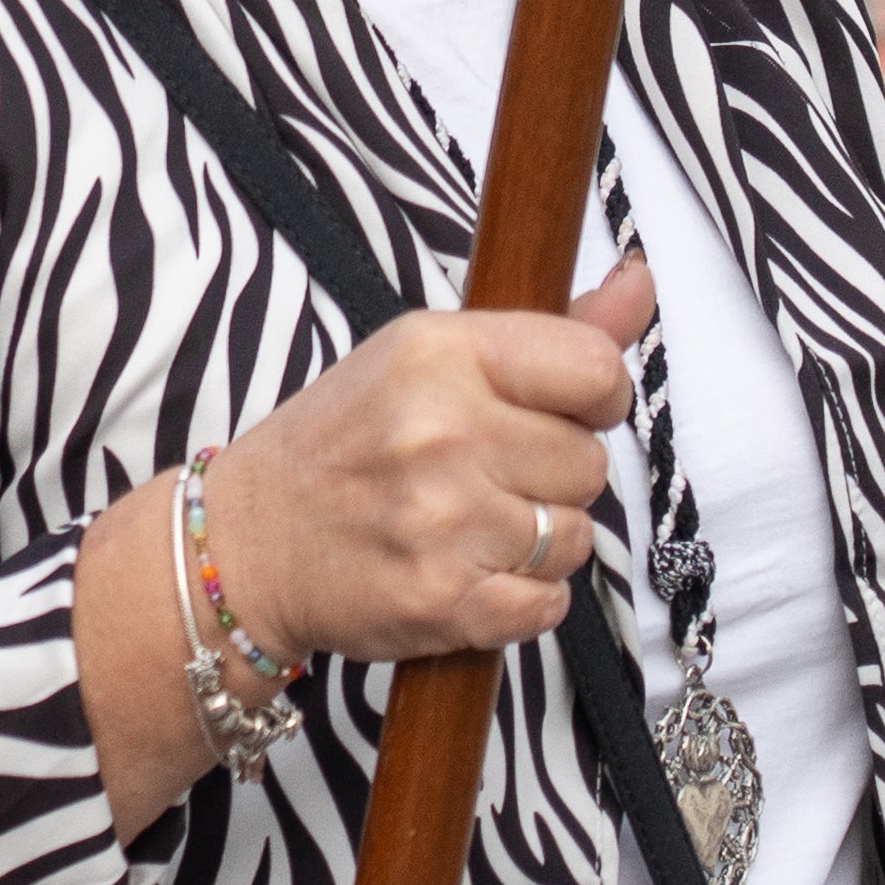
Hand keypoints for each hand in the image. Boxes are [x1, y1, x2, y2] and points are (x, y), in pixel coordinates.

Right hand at [197, 254, 657, 670]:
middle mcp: (440, 431)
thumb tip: (640, 279)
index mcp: (437, 353)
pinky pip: (549, 605)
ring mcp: (441, 522)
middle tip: (479, 476)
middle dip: (550, 477)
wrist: (245, 546)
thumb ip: (549, 331)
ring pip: (573, 538)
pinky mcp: (442, 602)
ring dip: (534, 543)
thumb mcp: (427, 358)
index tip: (556, 412)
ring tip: (465, 528)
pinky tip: (467, 576)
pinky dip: (520, 601)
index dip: (595, 399)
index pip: (597, 372)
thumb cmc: (342, 445)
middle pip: (589, 464)